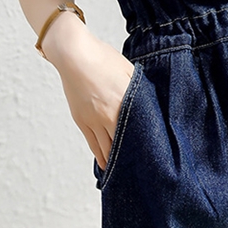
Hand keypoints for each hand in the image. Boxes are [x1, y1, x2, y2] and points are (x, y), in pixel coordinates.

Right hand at [40, 14, 135, 170]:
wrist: (74, 54)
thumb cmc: (103, 58)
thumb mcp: (129, 71)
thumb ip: (139, 90)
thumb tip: (150, 103)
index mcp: (123, 103)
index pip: (138, 132)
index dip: (145, 147)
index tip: (154, 157)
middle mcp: (108, 116)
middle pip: (121, 145)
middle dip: (131, 158)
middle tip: (141, 168)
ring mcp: (92, 120)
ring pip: (105, 149)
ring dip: (115, 161)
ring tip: (125, 172)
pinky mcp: (81, 121)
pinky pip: (92, 144)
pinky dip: (100, 155)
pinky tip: (106, 163)